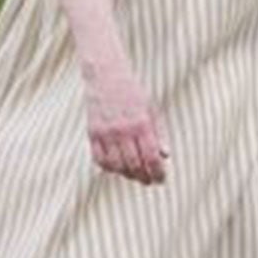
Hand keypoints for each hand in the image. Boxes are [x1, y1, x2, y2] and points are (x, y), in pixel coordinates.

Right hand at [84, 64, 168, 184]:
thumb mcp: (153, 109)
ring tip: (136, 176)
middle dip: (144, 177)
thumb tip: (166, 156)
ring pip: (116, 165)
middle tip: (150, 181)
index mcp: (141, 123)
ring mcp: (105, 132)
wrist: (106, 77)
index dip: (157, 172)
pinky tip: (118, 169)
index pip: (151, 156)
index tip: (162, 179)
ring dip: (127, 175)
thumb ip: (160, 133)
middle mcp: (122, 129)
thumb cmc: (134, 93)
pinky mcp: (92, 133)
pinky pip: (99, 159)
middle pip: (133, 164)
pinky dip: (109, 168)